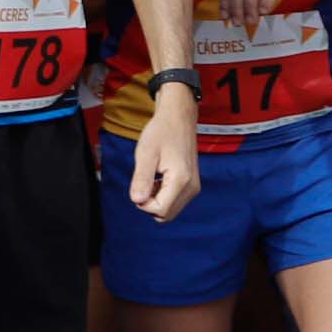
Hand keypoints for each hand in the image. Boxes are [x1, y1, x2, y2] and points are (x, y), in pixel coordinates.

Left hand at [126, 87, 199, 222]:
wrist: (178, 117)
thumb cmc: (162, 131)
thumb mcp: (146, 153)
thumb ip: (141, 179)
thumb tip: (137, 201)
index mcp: (181, 180)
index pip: (160, 210)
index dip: (143, 203)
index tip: (139, 185)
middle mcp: (191, 187)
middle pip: (166, 214)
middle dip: (150, 204)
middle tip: (145, 182)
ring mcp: (194, 186)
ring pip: (171, 210)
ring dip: (157, 200)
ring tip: (153, 177)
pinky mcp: (192, 184)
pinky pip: (175, 201)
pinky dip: (164, 195)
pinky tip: (160, 178)